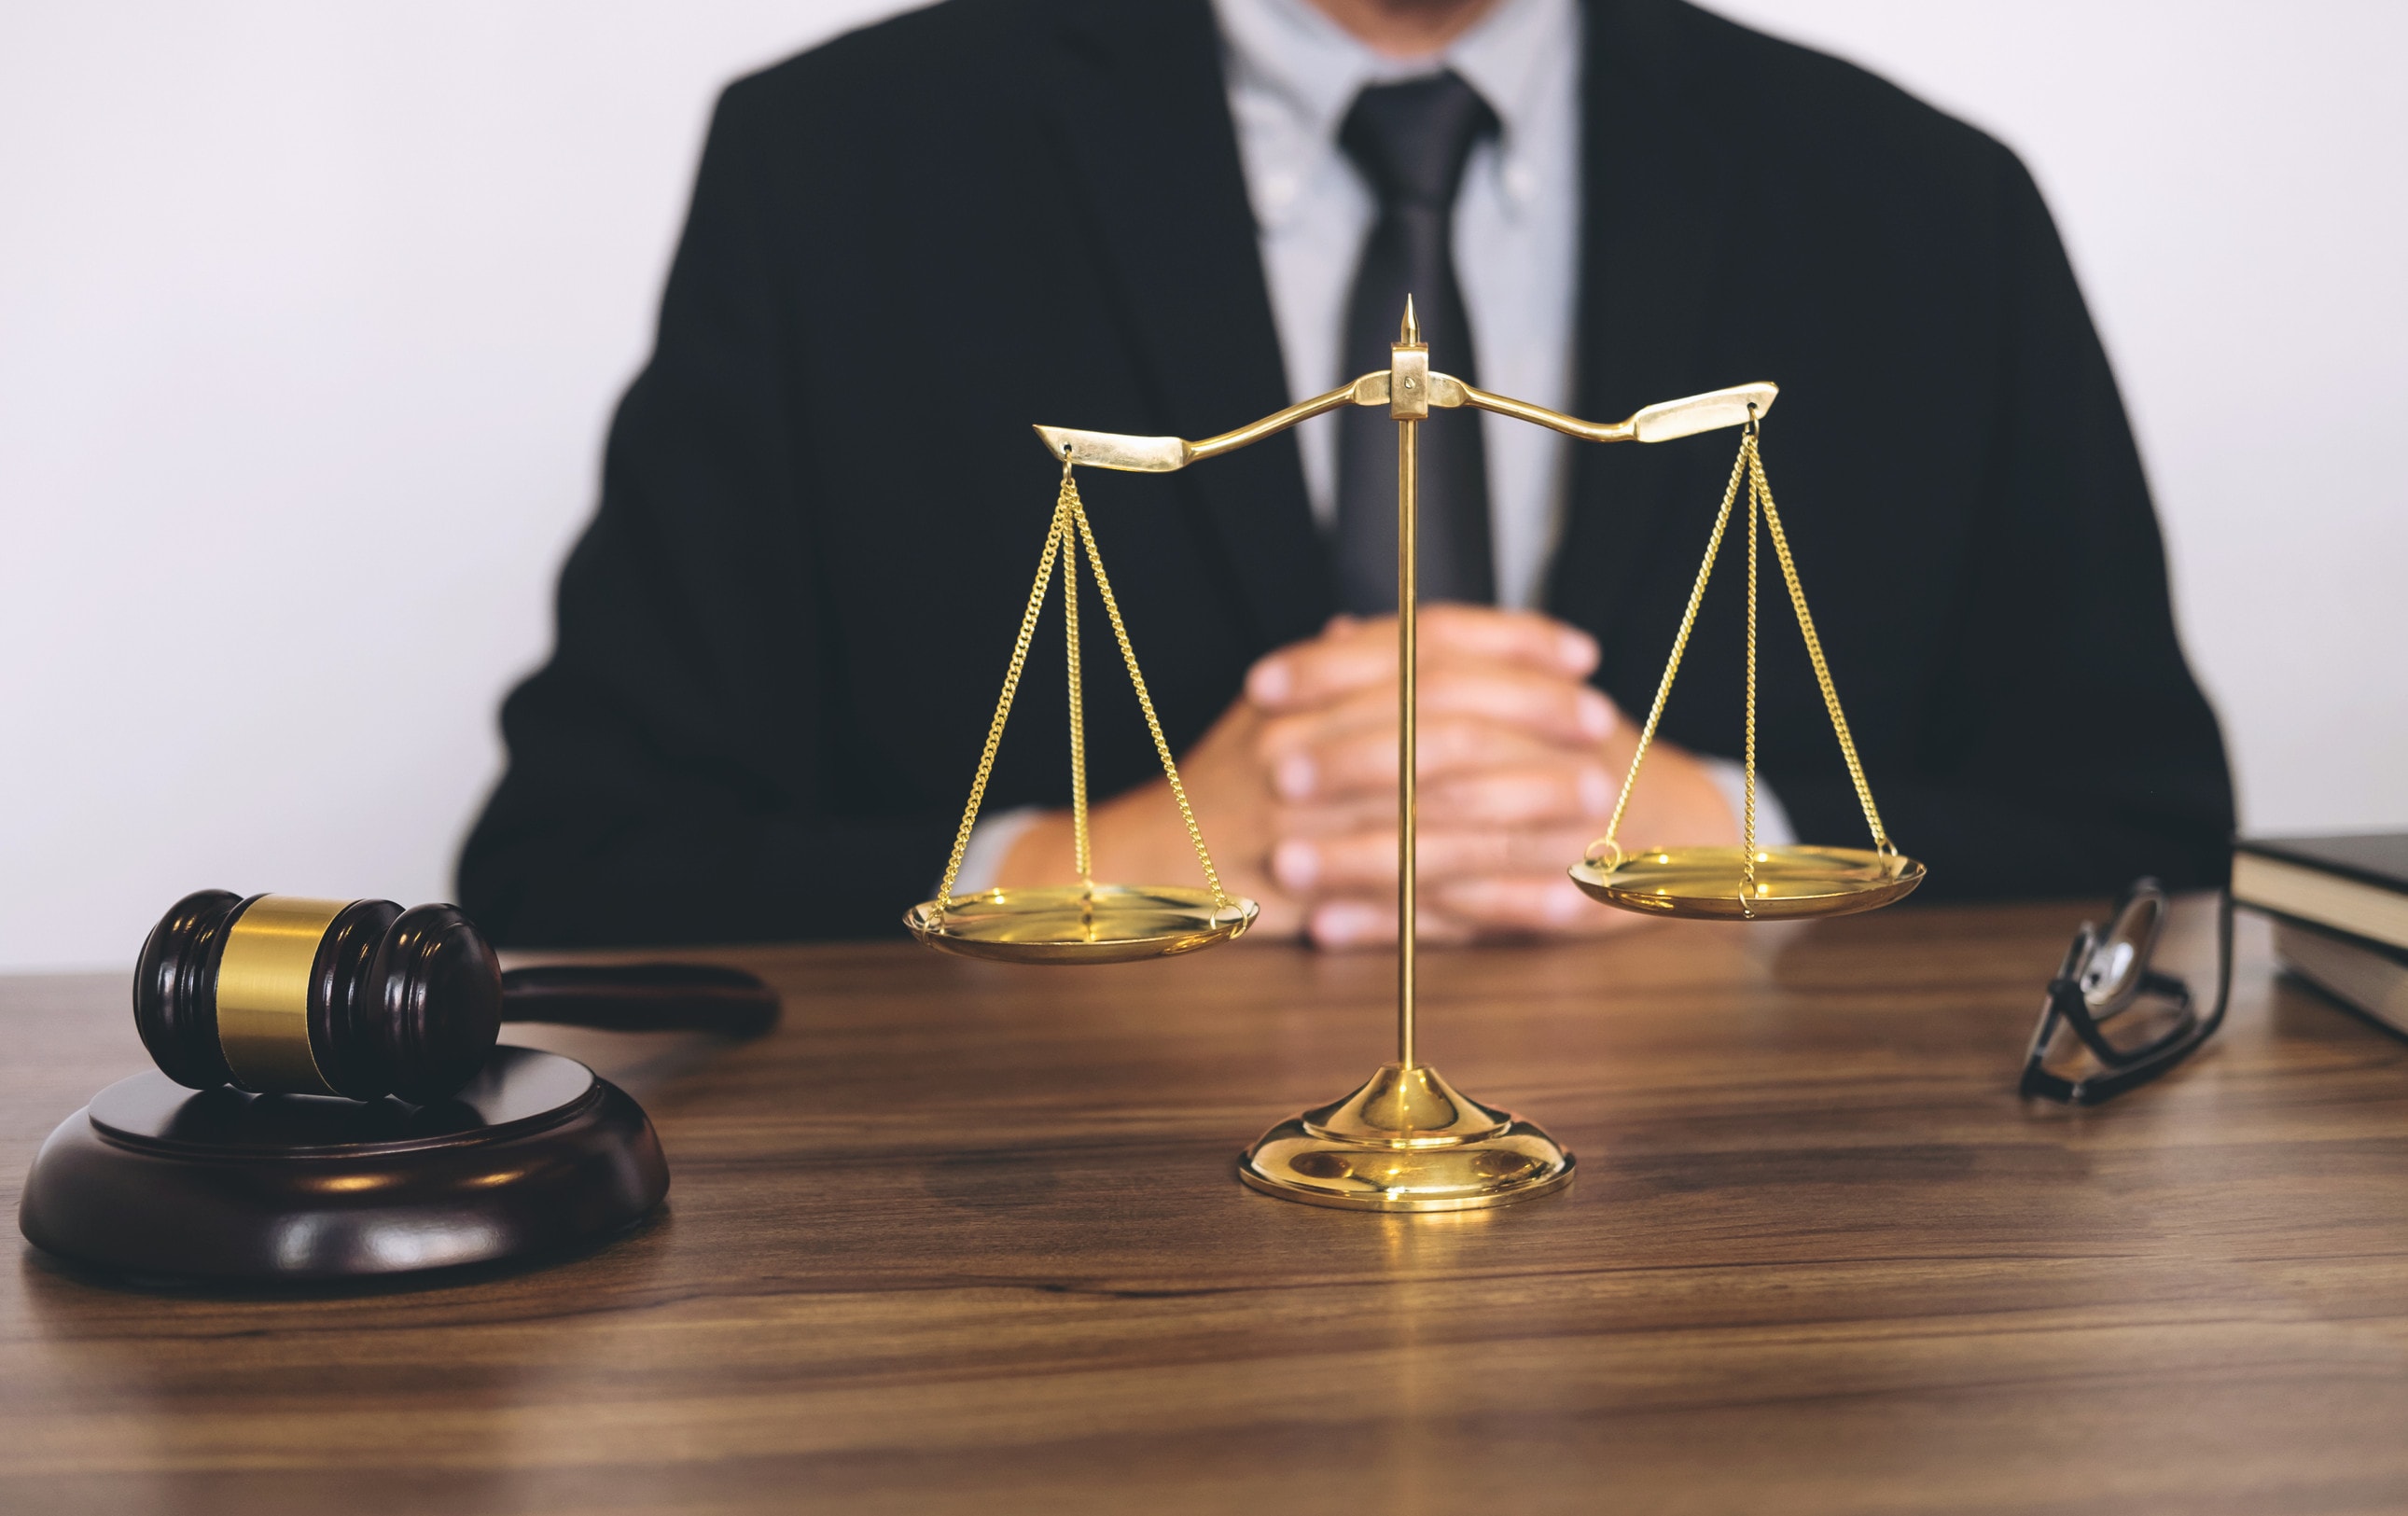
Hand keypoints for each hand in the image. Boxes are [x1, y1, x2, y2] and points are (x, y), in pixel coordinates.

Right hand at [994, 606, 1741, 947]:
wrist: (1134, 871)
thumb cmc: (1205, 787)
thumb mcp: (1262, 712)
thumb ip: (1326, 672)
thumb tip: (1373, 626)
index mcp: (1302, 691)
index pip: (1419, 644)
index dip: (1507, 641)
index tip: (1577, 650)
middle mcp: (1304, 747)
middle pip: (1440, 715)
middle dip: (1533, 714)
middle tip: (1600, 720)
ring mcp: (1309, 825)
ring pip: (1440, 805)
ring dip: (1529, 801)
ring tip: (1598, 798)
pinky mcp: (1320, 900)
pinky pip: (1428, 902)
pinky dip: (1502, 904)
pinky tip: (1561, 902)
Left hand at [1246, 607, 1738, 945]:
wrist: (1678, 825)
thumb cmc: (1563, 753)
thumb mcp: (1507, 694)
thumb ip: (1423, 670)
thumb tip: (1332, 632)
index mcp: (1532, 686)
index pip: (1431, 656)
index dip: (1342, 670)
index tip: (1262, 685)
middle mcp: (1557, 750)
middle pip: (1448, 744)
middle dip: (1355, 762)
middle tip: (1274, 775)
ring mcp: (1568, 830)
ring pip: (1457, 839)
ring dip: (1364, 855)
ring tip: (1286, 867)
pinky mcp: (1567, 904)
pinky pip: (1471, 918)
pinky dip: (1397, 924)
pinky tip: (1330, 928)